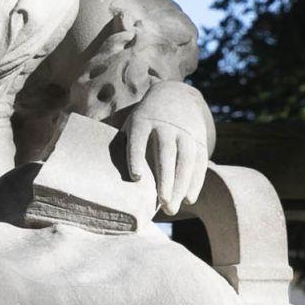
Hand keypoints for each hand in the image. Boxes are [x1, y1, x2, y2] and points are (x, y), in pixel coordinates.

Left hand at [121, 80, 212, 217]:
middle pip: (166, 153)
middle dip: (165, 179)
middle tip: (162, 203)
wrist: (176, 96)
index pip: (138, 139)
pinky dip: (196, 181)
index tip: (135, 177)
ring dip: (181, 186)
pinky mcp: (199, 139)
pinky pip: (199, 162)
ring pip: (186, 160)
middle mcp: (165, 126)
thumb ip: (121, 146)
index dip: (136, 157)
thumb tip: (104, 178)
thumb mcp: (130, 125)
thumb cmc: (145, 121)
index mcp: (142, 121)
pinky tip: (189, 199)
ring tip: (172, 208)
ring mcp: (184, 132)